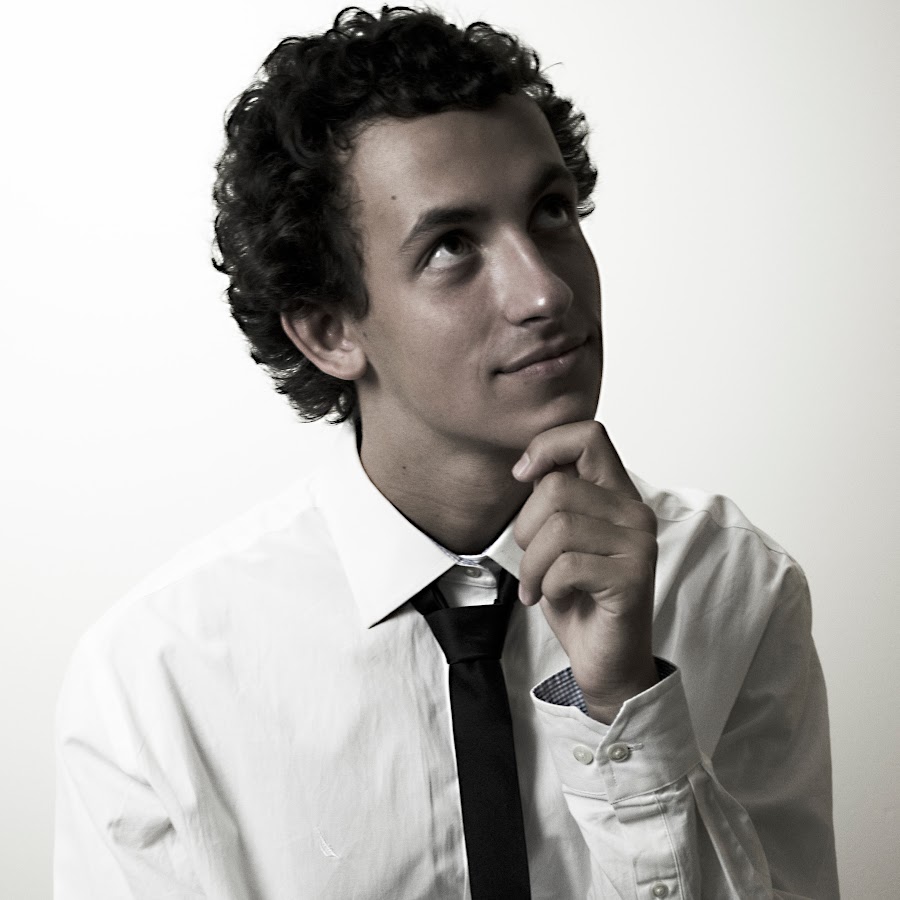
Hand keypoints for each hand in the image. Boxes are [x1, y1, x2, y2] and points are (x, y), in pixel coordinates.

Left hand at [512, 420, 658, 722]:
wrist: (604, 659)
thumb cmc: (577, 596)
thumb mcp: (558, 538)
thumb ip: (554, 498)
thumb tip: (528, 465)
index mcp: (616, 494)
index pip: (588, 436)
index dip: (546, 447)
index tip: (522, 476)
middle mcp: (634, 512)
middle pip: (556, 488)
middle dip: (526, 529)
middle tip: (531, 561)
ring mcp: (638, 543)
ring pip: (558, 528)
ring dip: (533, 564)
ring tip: (538, 585)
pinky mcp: (634, 577)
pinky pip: (567, 566)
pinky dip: (547, 586)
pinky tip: (557, 598)